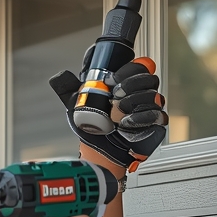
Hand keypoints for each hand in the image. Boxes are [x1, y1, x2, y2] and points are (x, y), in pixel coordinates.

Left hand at [50, 55, 167, 169]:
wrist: (100, 151)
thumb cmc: (92, 128)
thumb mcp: (78, 106)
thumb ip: (69, 89)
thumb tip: (58, 77)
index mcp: (126, 84)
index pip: (139, 66)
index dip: (128, 70)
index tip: (112, 80)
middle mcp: (141, 94)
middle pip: (150, 78)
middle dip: (131, 84)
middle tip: (116, 94)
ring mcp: (150, 108)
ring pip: (154, 95)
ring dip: (135, 101)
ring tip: (119, 111)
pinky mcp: (156, 124)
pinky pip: (158, 115)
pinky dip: (142, 118)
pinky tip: (127, 123)